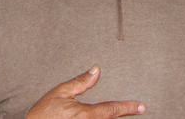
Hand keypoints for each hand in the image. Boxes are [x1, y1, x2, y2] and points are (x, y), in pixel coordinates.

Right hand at [25, 67, 144, 118]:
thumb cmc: (42, 114)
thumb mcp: (60, 92)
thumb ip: (80, 82)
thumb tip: (96, 71)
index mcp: (85, 115)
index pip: (112, 109)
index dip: (128, 107)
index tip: (141, 107)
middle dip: (121, 116)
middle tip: (134, 110)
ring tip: (119, 114)